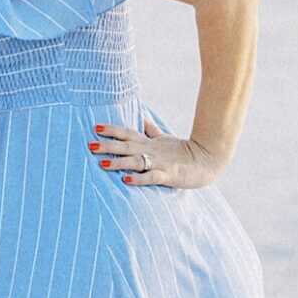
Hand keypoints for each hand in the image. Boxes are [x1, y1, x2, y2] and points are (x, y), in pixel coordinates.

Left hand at [91, 120, 224, 189]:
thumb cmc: (183, 151)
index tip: (95, 127)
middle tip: (89, 144)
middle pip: (126, 146)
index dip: (112, 130)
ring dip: (118, 162)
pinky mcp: (168, 175)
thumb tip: (141, 117)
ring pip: (135, 161)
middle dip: (107, 145)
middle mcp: (151, 151)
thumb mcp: (164, 138)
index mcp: (148, 143)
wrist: (208, 160)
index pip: (127, 133)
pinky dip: (139, 178)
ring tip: (102, 164)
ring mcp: (159, 163)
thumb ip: (150, 130)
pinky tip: (126, 180)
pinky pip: (151, 177)